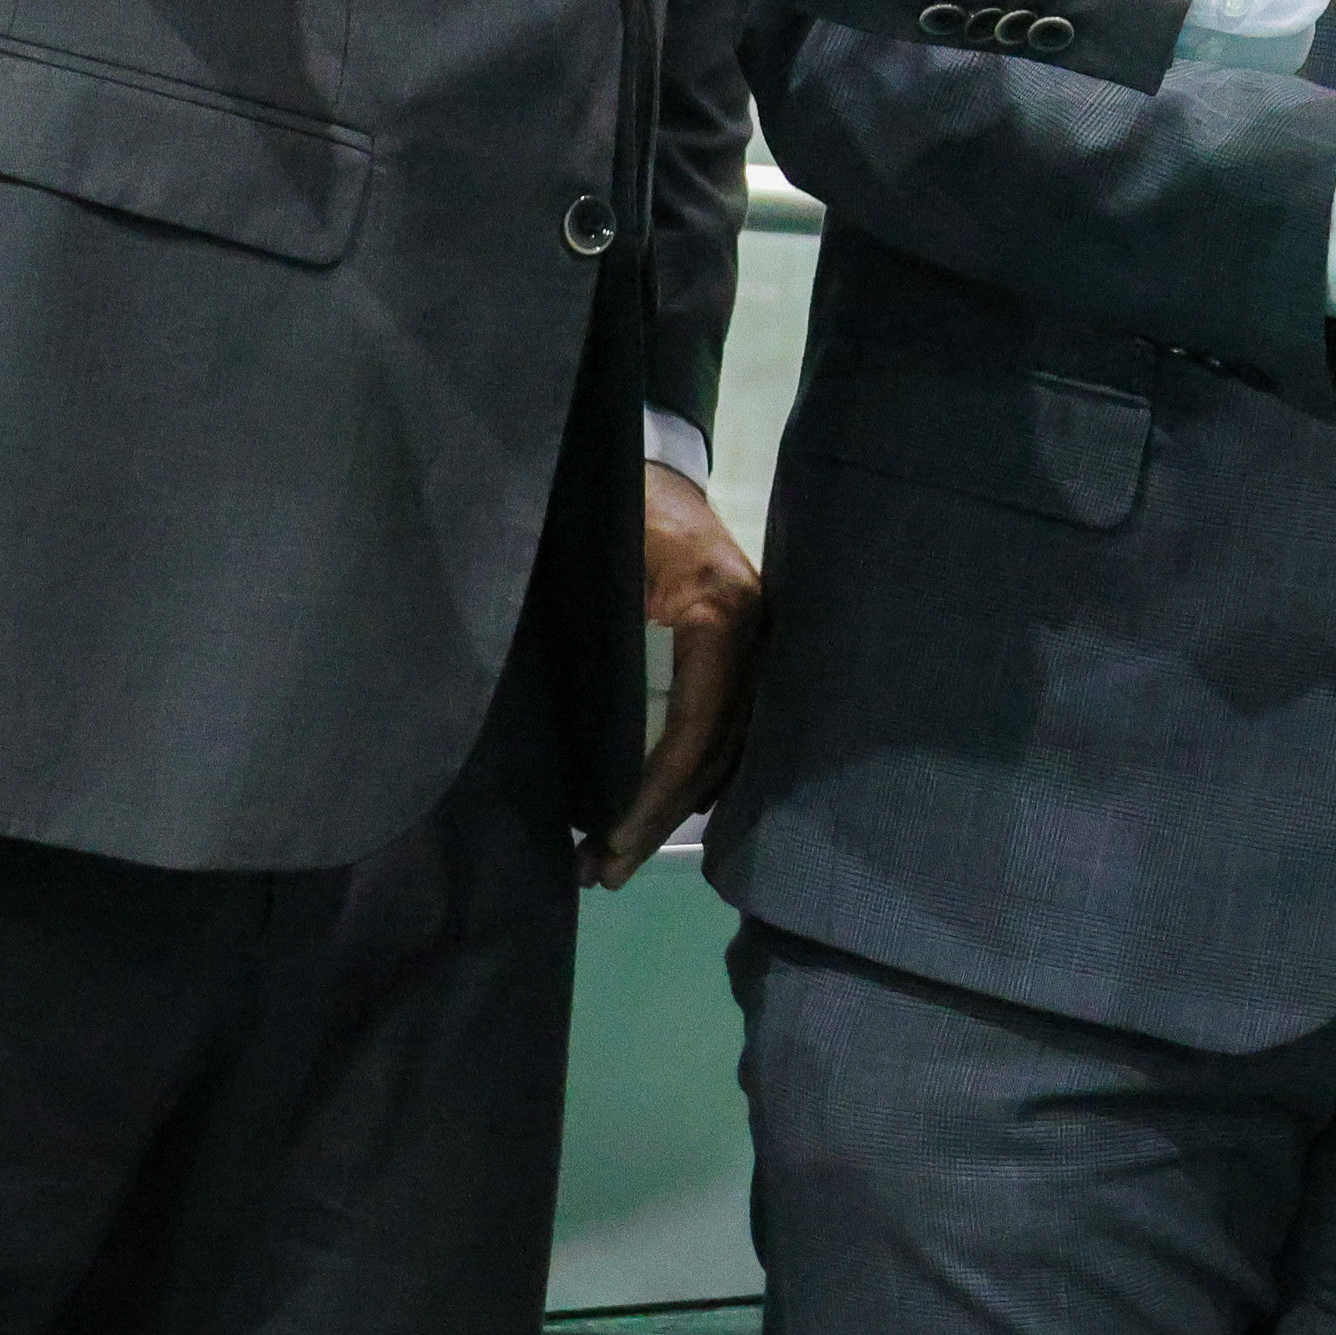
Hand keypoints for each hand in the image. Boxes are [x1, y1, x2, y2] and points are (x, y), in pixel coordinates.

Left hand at [598, 462, 765, 887]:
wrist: (652, 458)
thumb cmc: (622, 500)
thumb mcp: (607, 556)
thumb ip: (603, 631)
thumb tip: (581, 736)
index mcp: (725, 615)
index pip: (696, 731)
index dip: (653, 797)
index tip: (608, 845)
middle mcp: (755, 639)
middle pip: (715, 755)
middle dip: (657, 819)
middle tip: (601, 875)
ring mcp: (754, 647)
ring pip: (724, 751)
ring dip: (670, 807)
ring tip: (610, 858)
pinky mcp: (738, 653)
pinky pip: (722, 730)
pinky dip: (688, 778)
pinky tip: (650, 812)